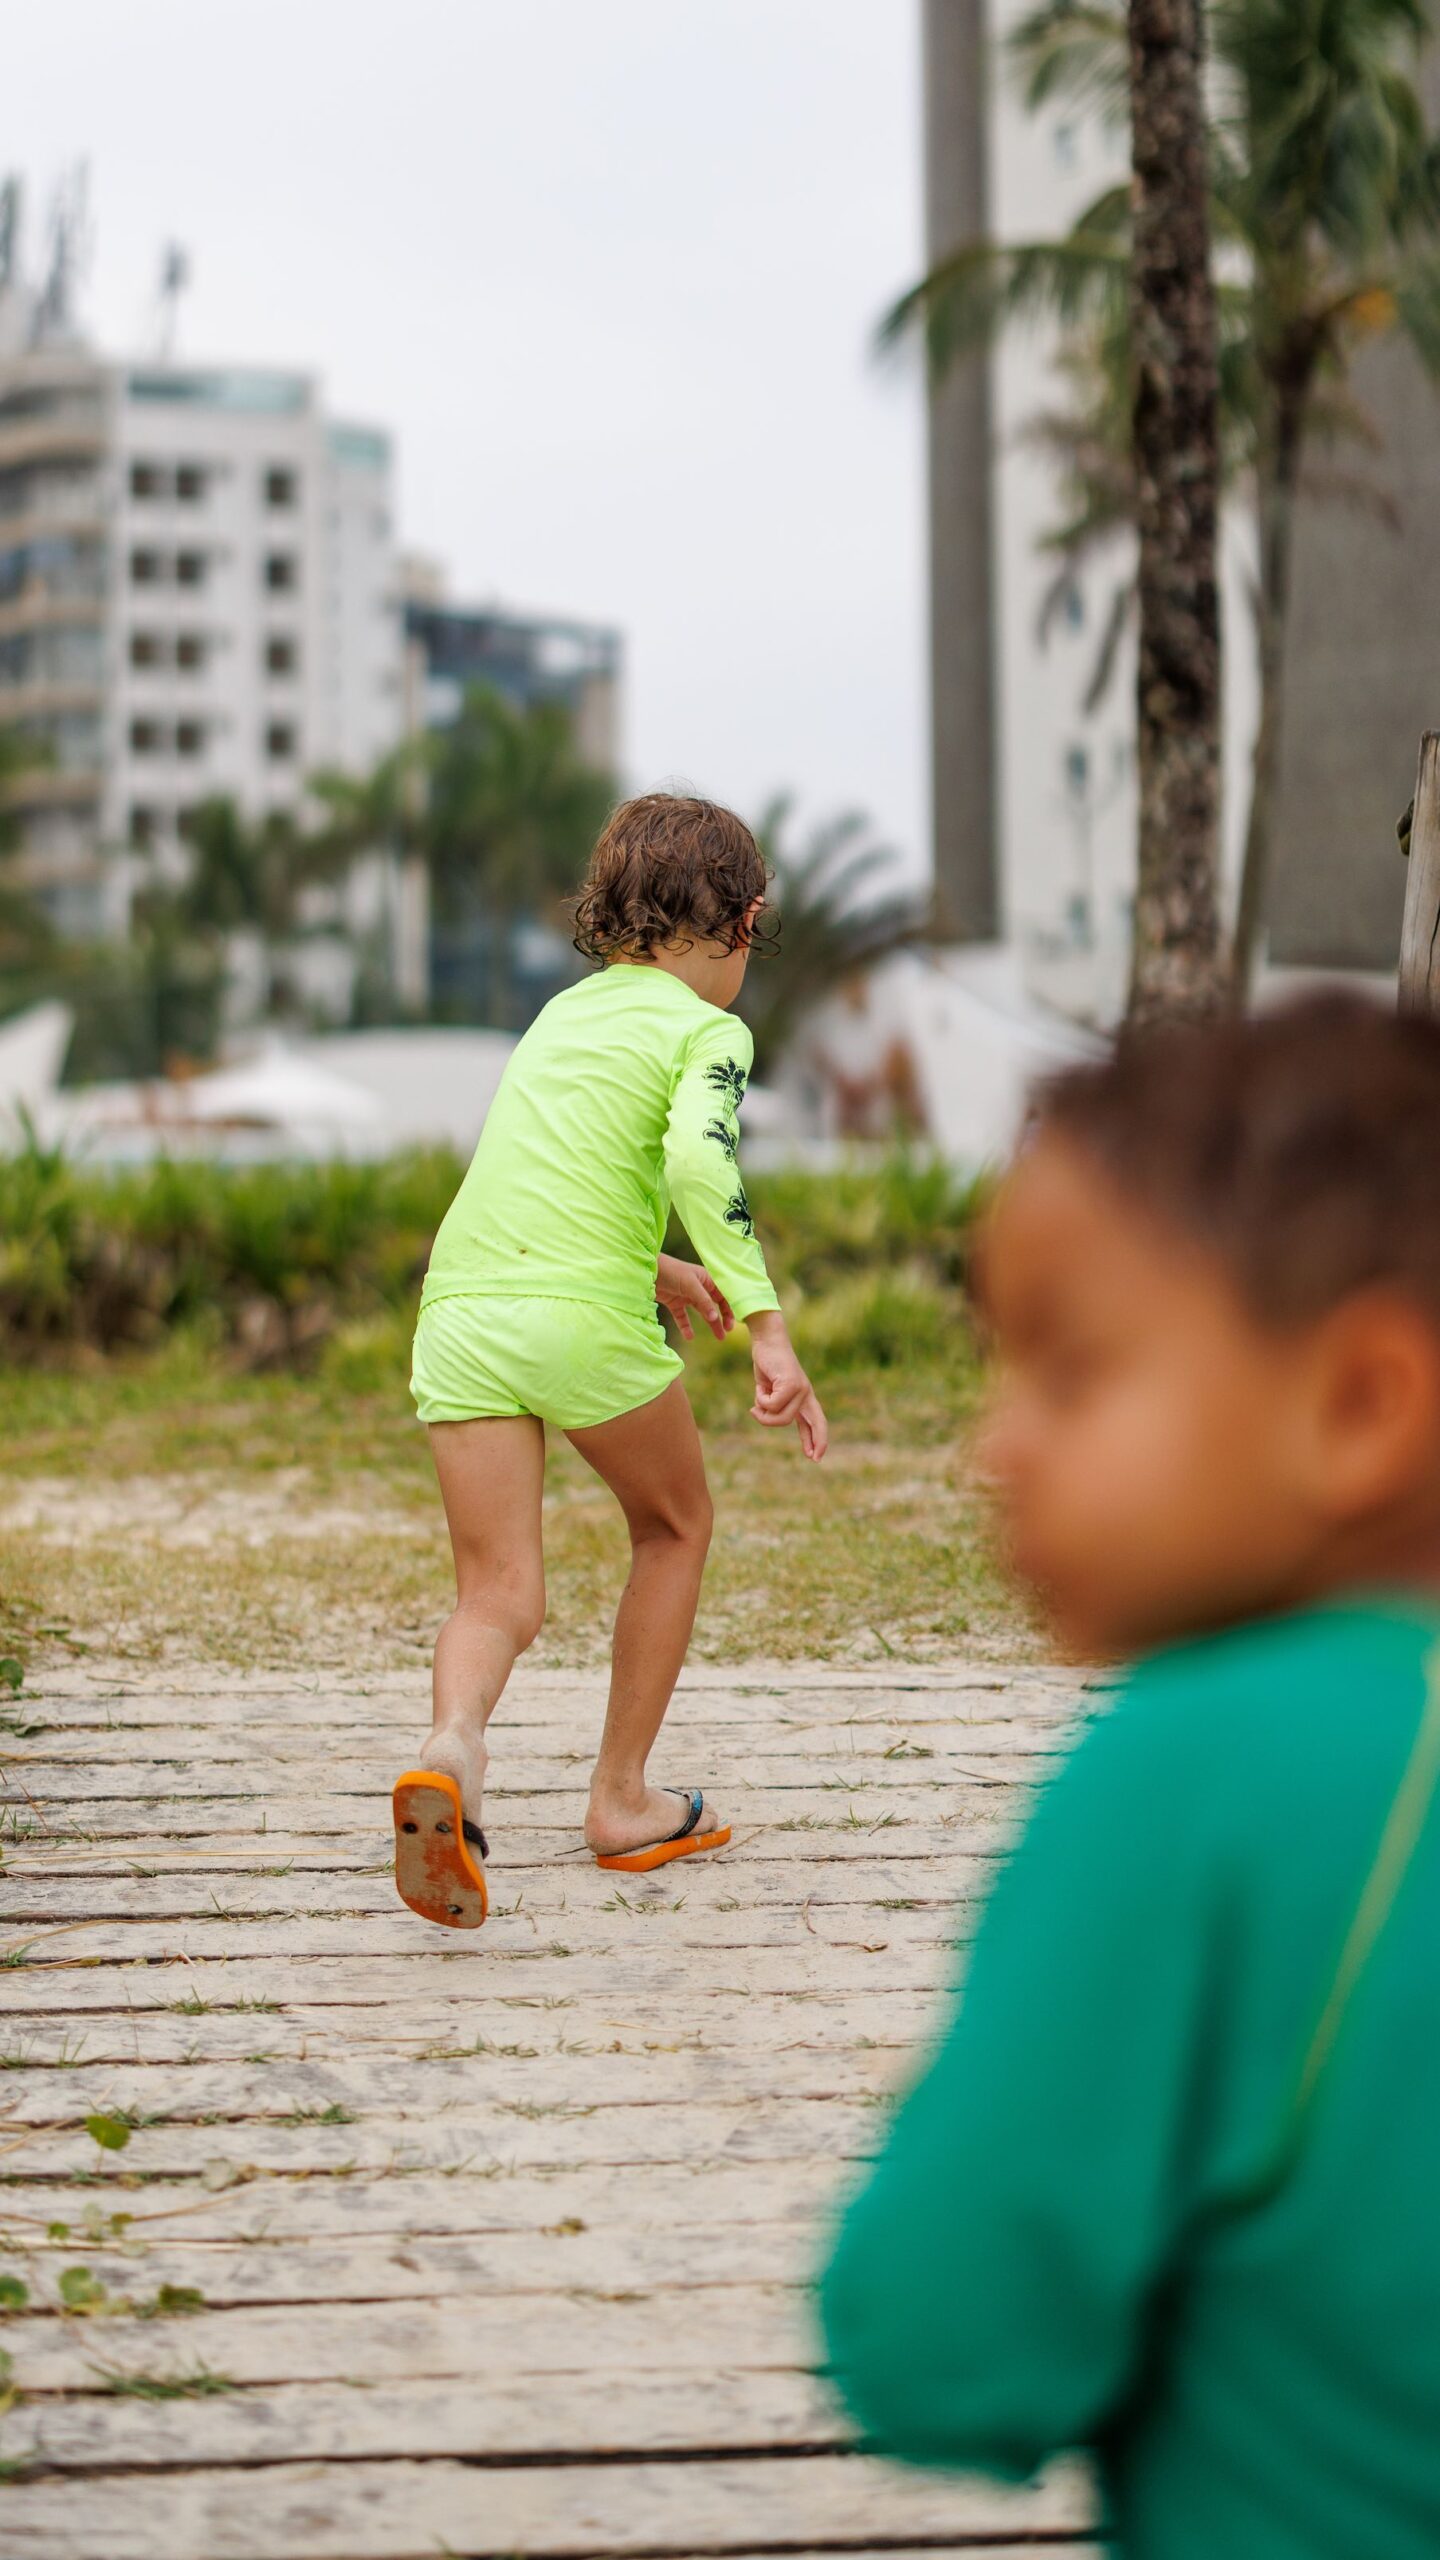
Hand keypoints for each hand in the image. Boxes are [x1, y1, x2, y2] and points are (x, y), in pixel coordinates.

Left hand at [655, 1254, 733, 1342]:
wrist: (646, 1270)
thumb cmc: (671, 1271)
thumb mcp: (690, 1284)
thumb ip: (703, 1301)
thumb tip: (715, 1318)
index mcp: (706, 1279)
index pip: (722, 1296)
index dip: (728, 1310)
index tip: (730, 1325)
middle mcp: (698, 1287)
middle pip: (713, 1306)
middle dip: (720, 1320)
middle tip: (724, 1335)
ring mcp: (686, 1296)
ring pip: (701, 1313)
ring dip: (709, 1324)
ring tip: (718, 1338)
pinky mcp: (674, 1302)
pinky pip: (682, 1317)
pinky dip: (686, 1327)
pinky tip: (689, 1337)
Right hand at [747, 1313, 828, 1460]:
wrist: (768, 1341)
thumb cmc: (767, 1364)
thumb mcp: (769, 1390)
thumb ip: (772, 1405)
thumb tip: (766, 1417)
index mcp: (803, 1397)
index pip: (815, 1421)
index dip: (815, 1439)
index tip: (815, 1457)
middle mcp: (806, 1394)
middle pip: (813, 1424)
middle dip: (814, 1441)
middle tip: (812, 1458)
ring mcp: (801, 1389)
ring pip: (781, 1418)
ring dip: (763, 1415)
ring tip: (755, 1405)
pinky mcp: (792, 1384)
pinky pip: (772, 1405)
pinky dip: (761, 1399)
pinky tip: (760, 1388)